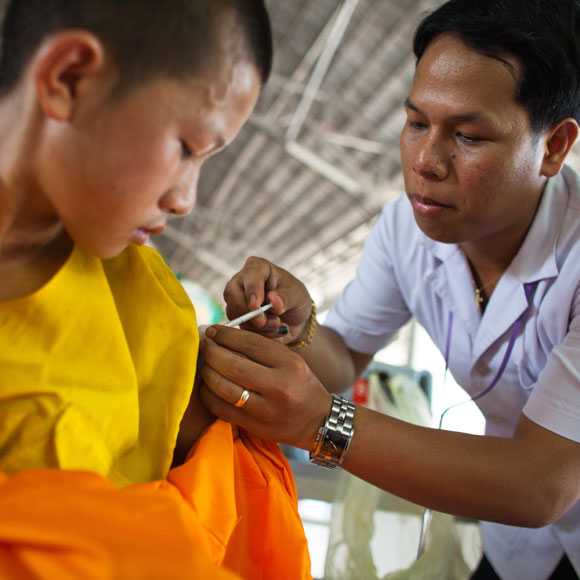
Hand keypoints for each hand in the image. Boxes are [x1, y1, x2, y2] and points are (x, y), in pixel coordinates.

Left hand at [200, 325, 331, 449]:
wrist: (318, 421)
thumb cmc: (300, 383)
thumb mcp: (289, 360)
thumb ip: (259, 348)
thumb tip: (221, 334)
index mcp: (289, 364)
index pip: (250, 344)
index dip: (225, 335)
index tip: (212, 330)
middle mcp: (279, 387)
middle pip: (233, 365)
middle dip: (211, 352)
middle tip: (203, 345)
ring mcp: (266, 410)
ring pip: (223, 388)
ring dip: (207, 372)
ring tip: (204, 364)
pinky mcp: (255, 426)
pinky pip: (221, 408)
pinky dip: (208, 394)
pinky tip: (208, 385)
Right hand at [223, 257, 311, 342]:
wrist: (294, 320)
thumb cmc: (295, 299)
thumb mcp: (297, 296)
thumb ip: (285, 297)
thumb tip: (273, 299)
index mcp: (257, 268)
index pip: (249, 276)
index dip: (251, 291)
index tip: (256, 305)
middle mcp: (242, 281)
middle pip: (232, 294)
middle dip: (249, 312)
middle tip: (264, 323)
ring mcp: (236, 300)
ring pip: (235, 314)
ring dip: (256, 325)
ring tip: (277, 324)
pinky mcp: (236, 318)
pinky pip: (239, 328)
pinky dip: (256, 333)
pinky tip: (272, 331)